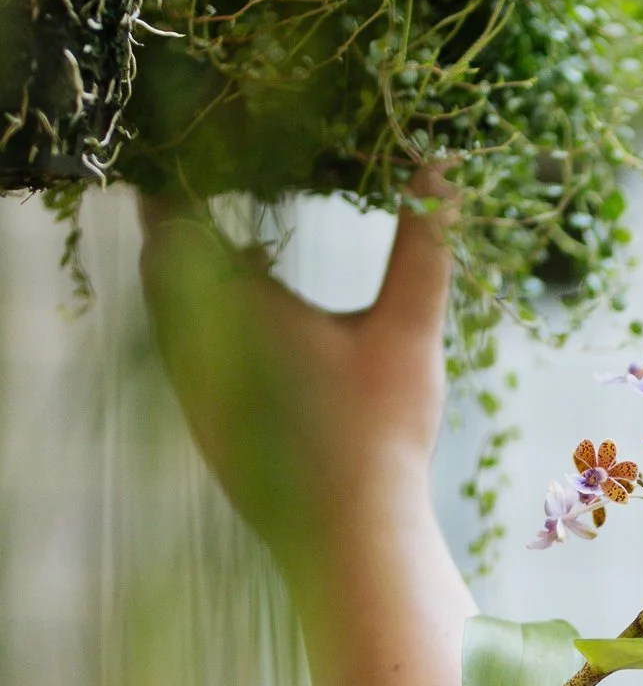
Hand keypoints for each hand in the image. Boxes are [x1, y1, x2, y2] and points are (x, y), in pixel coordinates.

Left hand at [140, 187, 454, 597]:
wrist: (351, 540)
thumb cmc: (379, 434)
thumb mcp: (409, 331)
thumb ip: (423, 246)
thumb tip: (438, 168)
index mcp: (233, 308)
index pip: (173, 220)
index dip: (175, 179)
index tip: (194, 146)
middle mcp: (195, 345)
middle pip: (160, 261)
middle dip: (183, 220)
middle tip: (214, 183)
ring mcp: (193, 391)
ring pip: (170, 312)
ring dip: (195, 276)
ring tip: (240, 250)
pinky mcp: (205, 426)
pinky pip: (189, 354)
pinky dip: (207, 323)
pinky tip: (258, 327)